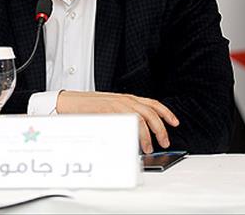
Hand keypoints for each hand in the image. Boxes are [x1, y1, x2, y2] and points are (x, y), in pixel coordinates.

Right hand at [56, 91, 178, 153]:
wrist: (69, 102)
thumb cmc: (88, 107)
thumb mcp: (110, 109)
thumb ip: (124, 116)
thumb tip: (138, 131)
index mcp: (126, 98)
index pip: (152, 103)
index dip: (166, 113)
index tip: (174, 122)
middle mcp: (124, 100)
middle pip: (151, 113)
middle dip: (160, 129)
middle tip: (163, 142)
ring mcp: (117, 104)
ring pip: (142, 119)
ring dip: (148, 135)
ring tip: (148, 147)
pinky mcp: (109, 111)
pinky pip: (127, 122)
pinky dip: (134, 134)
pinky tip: (134, 142)